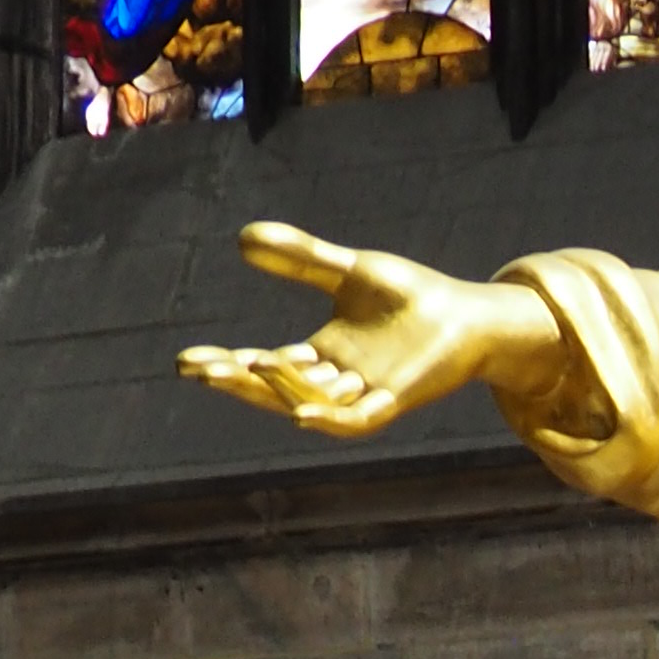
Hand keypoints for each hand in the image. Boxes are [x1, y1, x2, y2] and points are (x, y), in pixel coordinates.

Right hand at [179, 222, 556, 435]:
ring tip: (244, 366)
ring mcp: (364, 394)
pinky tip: (299, 415)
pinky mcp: (395, 400)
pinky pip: (355, 420)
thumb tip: (242, 237)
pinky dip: (329, 420)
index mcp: (322, 356)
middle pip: (277, 386)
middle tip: (197, 369)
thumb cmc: (412, 298)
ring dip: (277, 390)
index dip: (228, 363)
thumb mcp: (347, 271)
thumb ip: (300, 257)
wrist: (469, 317)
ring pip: (309, 401)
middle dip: (237, 380)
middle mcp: (337, 381)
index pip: (263, 363)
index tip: (188, 360)